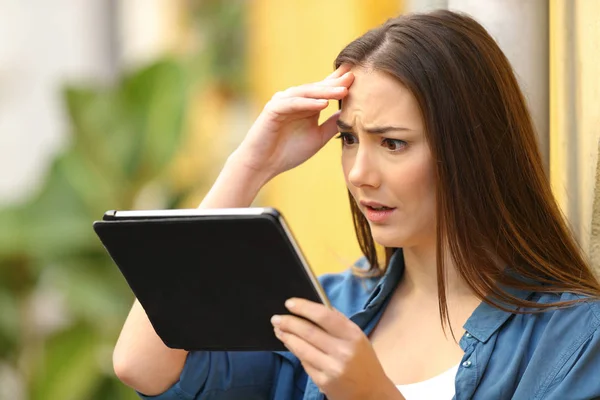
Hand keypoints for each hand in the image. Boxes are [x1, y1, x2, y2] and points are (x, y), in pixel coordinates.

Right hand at [231, 65, 353, 181]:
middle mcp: (294, 99)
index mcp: (306, 105)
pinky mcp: (273, 109)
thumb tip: (353, 114)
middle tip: (354, 76)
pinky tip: (322, 103)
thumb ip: (333, 124)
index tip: (361, 77)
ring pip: (307, 93)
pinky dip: (307, 103)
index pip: (325, 90)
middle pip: (318, 88)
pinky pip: (292, 103)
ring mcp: (283, 102)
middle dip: (336, 83)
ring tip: (343, 90)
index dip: (340, 83)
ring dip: (325, 91)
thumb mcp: (318, 137)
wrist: (263, 165)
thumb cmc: (288, 152)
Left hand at [271, 298, 403, 399]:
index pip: (324, 316)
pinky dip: (295, 351)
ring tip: (278, 329)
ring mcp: (332, 368)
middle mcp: (343, 351)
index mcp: (353, 335)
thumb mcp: (357, 337)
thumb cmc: (363, 360)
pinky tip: (290, 344)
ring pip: (301, 348)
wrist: (371, 393)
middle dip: (288, 323)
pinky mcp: (323, 382)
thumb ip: (338, 322)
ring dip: (286, 337)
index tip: (289, 303)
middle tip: (276, 318)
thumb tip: (313, 306)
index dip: (304, 308)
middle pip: (308, 331)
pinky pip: (304, 362)